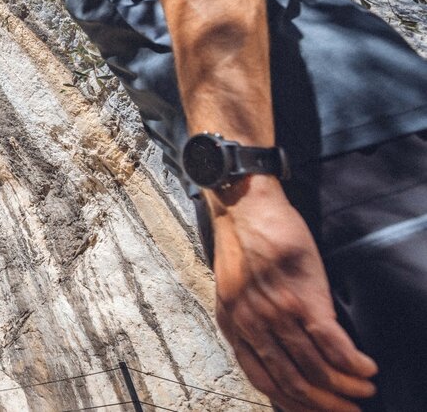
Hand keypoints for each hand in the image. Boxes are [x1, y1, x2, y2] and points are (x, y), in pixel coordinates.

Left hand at [209, 176, 378, 411]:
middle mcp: (253, 325)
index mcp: (233, 326)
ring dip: (345, 387)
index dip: (293, 403)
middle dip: (323, 404)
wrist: (245, 208)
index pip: (263, 379)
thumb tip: (274, 353)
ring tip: (364, 392)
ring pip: (315, 367)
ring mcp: (278, 312)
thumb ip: (250, 323)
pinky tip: (366, 369)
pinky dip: (353, 363)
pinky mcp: (304, 296)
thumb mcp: (234, 292)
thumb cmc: (243, 247)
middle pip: (292, 381)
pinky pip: (333, 343)